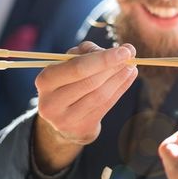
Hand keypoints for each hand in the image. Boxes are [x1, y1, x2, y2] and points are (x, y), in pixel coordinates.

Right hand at [33, 42, 137, 170]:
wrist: (63, 117)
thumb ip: (88, 51)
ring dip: (119, 78)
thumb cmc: (68, 82)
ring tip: (132, 66)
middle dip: (113, 67)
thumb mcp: (69, 63)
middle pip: (90, 82)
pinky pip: (105, 106)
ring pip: (100, 95)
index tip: (125, 50)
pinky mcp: (81, 128)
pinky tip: (129, 77)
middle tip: (130, 55)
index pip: (77, 68)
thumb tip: (118, 50)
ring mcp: (66, 119)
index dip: (103, 59)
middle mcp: (52, 102)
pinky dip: (120, 89)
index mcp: (45, 81)